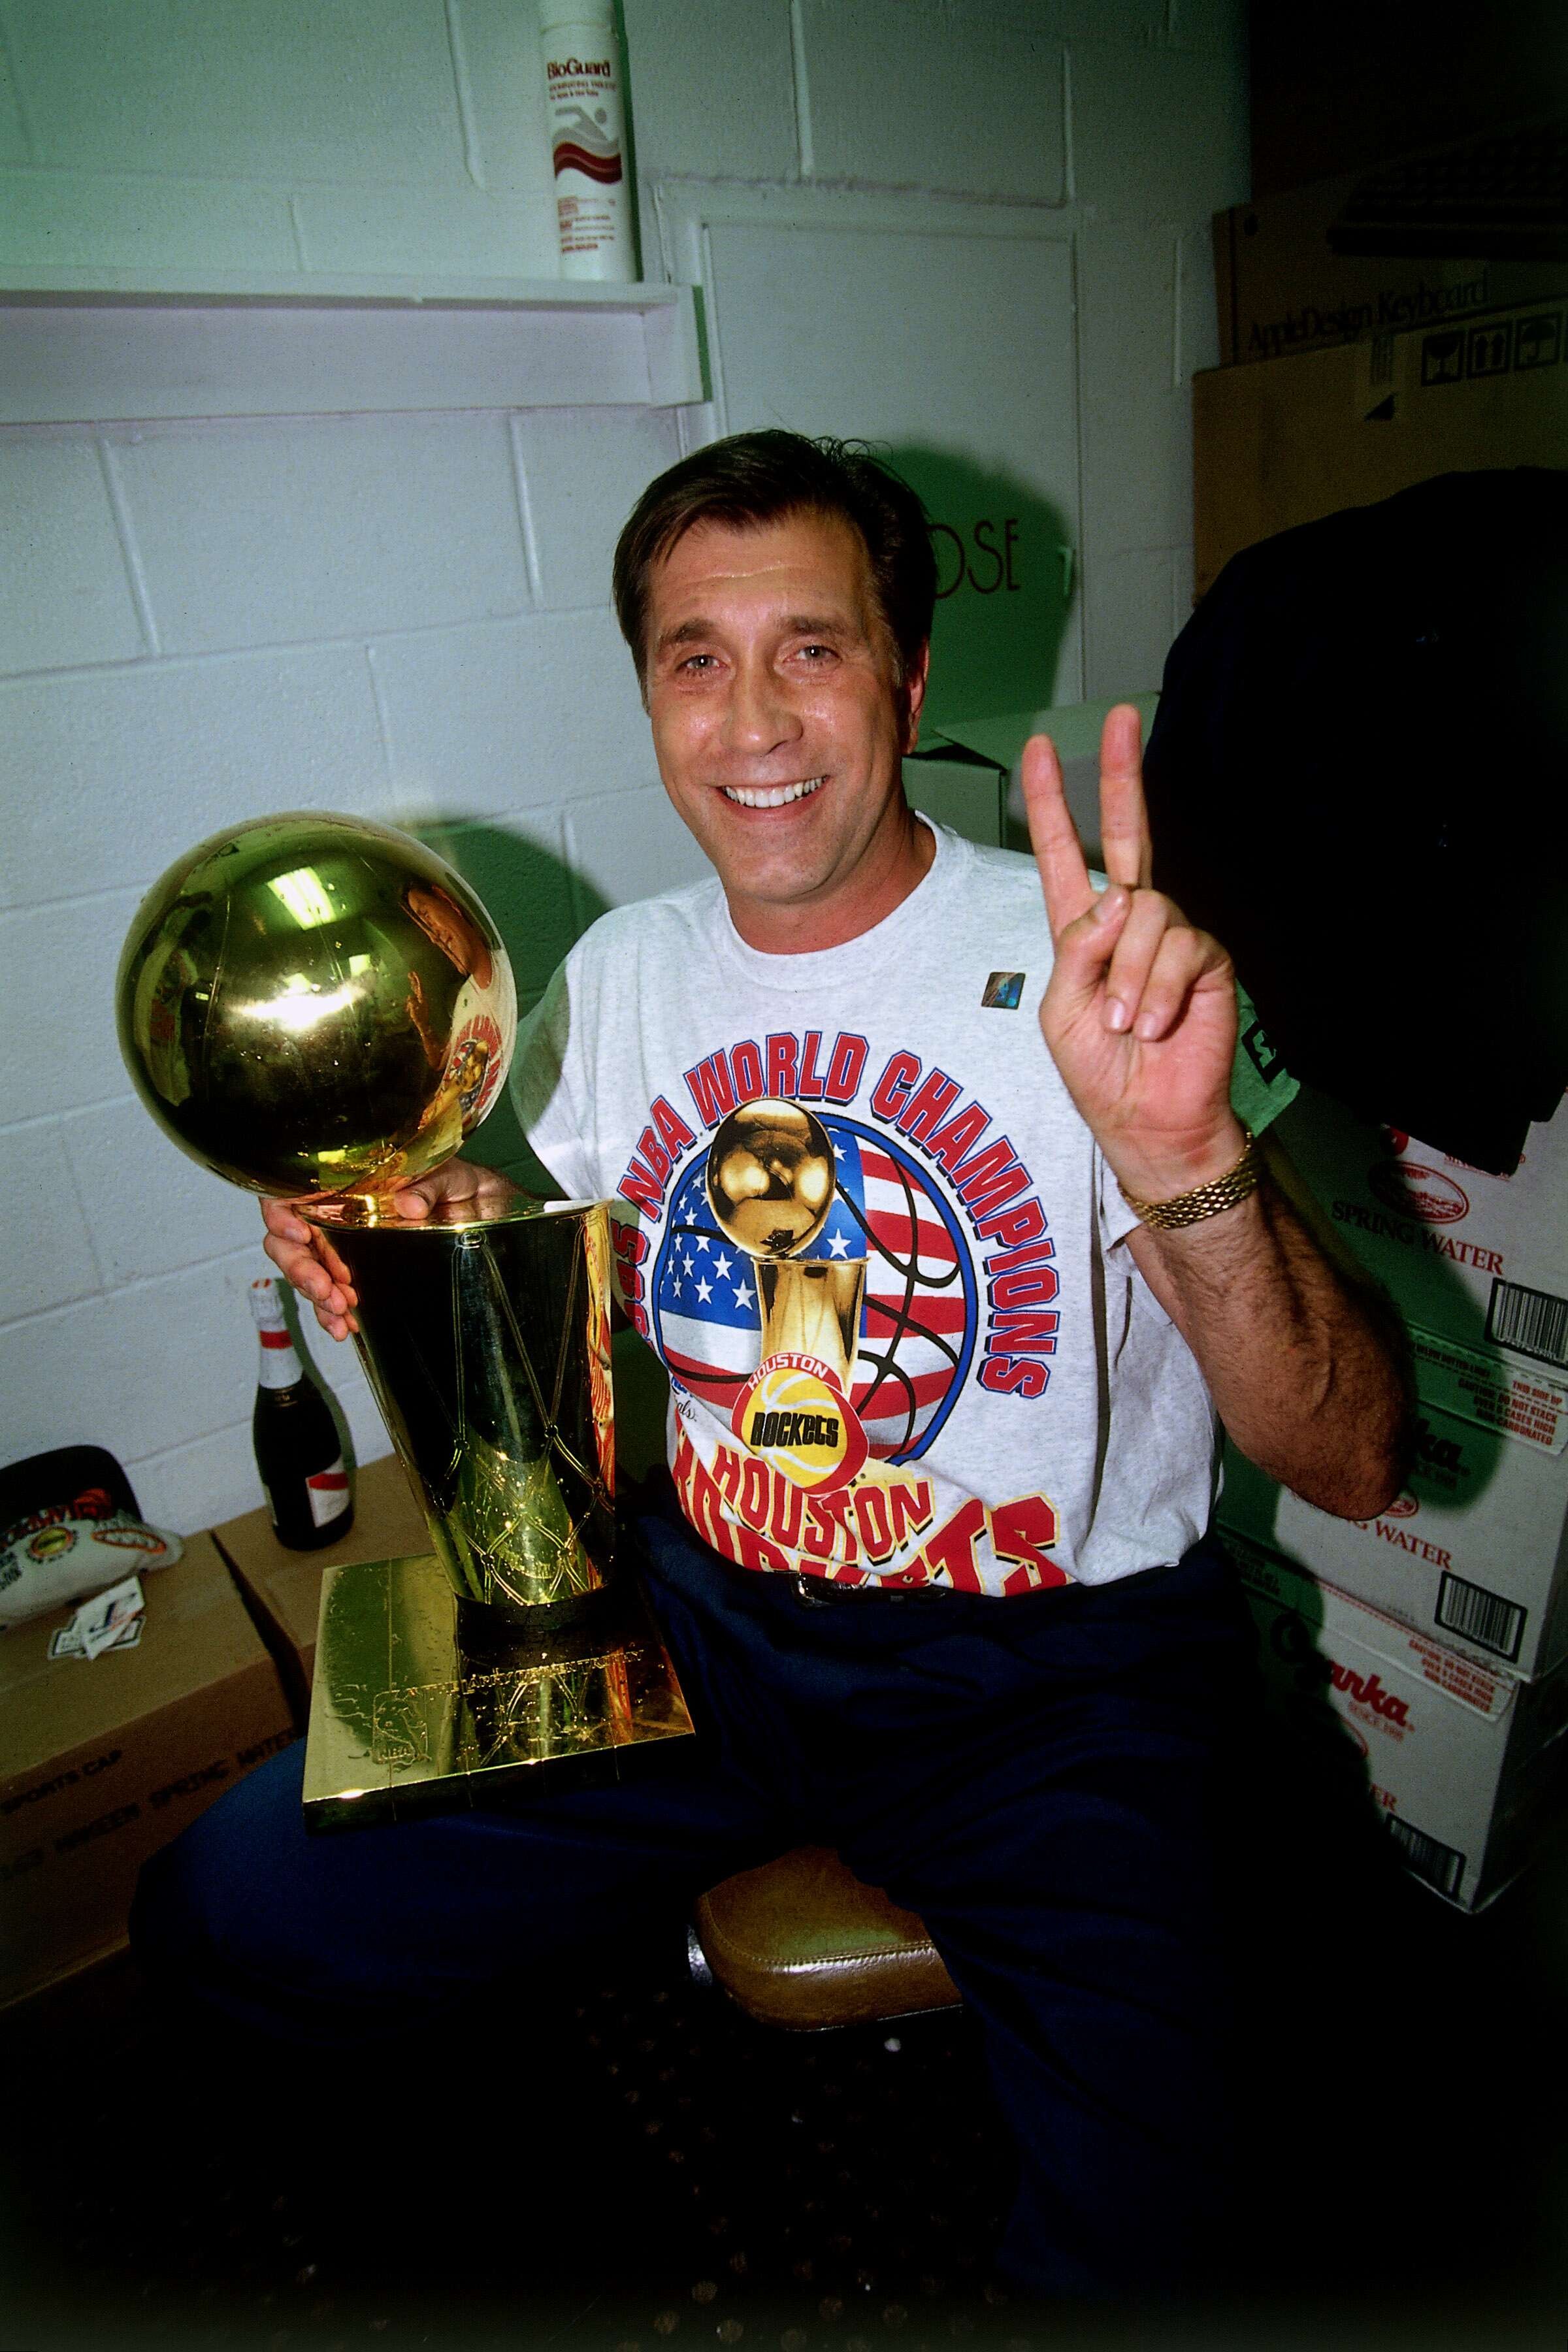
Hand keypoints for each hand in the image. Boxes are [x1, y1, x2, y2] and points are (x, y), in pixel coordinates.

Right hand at [260, 1160, 509, 1341]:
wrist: (490, 1212)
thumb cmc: (464, 1186)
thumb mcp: (451, 1178)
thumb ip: (429, 1185)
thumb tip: (410, 1206)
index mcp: (348, 1184)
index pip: (292, 1194)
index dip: (281, 1214)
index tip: (299, 1235)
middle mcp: (339, 1214)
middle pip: (290, 1240)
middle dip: (302, 1268)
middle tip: (328, 1289)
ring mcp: (345, 1247)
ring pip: (306, 1271)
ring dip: (316, 1295)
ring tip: (341, 1310)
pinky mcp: (360, 1274)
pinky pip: (330, 1296)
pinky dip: (331, 1314)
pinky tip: (345, 1326)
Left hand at [1020, 704, 1241, 1202]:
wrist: (1149, 1119)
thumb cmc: (1101, 1071)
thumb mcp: (1063, 1010)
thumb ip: (1077, 951)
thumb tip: (1120, 899)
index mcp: (1084, 930)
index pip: (1065, 854)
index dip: (1052, 803)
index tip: (1040, 749)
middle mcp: (1131, 921)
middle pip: (1127, 834)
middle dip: (1119, 774)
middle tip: (1121, 718)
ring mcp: (1171, 935)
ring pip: (1146, 914)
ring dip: (1127, 977)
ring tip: (1124, 1023)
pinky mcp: (1207, 958)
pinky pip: (1177, 948)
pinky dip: (1155, 990)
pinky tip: (1153, 1024)